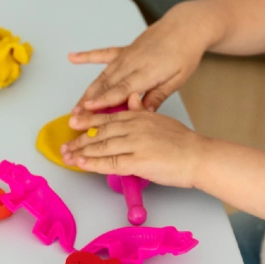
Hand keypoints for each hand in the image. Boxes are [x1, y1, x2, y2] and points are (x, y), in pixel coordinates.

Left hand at [61, 94, 204, 187]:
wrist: (199, 156)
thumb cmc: (183, 142)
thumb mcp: (160, 119)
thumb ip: (143, 110)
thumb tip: (133, 99)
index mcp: (138, 115)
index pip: (106, 117)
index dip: (87, 121)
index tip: (73, 123)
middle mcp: (133, 127)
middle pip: (99, 132)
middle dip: (79, 140)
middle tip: (65, 145)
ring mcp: (135, 143)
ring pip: (101, 147)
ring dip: (81, 153)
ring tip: (68, 157)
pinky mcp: (137, 161)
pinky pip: (110, 163)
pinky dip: (94, 164)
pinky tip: (82, 164)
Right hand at [68, 4, 209, 112]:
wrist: (185, 27)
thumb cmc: (184, 53)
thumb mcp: (178, 80)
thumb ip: (158, 96)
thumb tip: (144, 112)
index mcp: (147, 72)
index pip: (121, 89)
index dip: (104, 100)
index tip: (89, 107)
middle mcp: (132, 63)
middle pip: (107, 84)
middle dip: (89, 100)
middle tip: (76, 115)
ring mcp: (126, 55)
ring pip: (102, 75)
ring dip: (88, 90)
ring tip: (76, 104)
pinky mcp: (124, 50)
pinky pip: (102, 54)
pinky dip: (87, 56)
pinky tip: (73, 58)